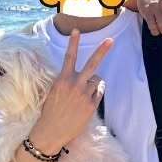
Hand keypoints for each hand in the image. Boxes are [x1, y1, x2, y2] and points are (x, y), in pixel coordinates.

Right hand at [30, 30, 113, 151]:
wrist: (51, 131)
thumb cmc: (50, 111)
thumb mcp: (53, 92)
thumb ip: (66, 81)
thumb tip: (81, 76)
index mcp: (63, 79)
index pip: (69, 57)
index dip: (73, 43)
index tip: (77, 30)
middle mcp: (75, 84)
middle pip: (92, 64)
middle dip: (102, 50)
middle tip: (111, 40)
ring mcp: (85, 95)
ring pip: (97, 81)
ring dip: (94, 83)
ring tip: (84, 92)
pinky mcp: (91, 105)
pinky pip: (99, 93)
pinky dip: (96, 94)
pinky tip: (87, 101)